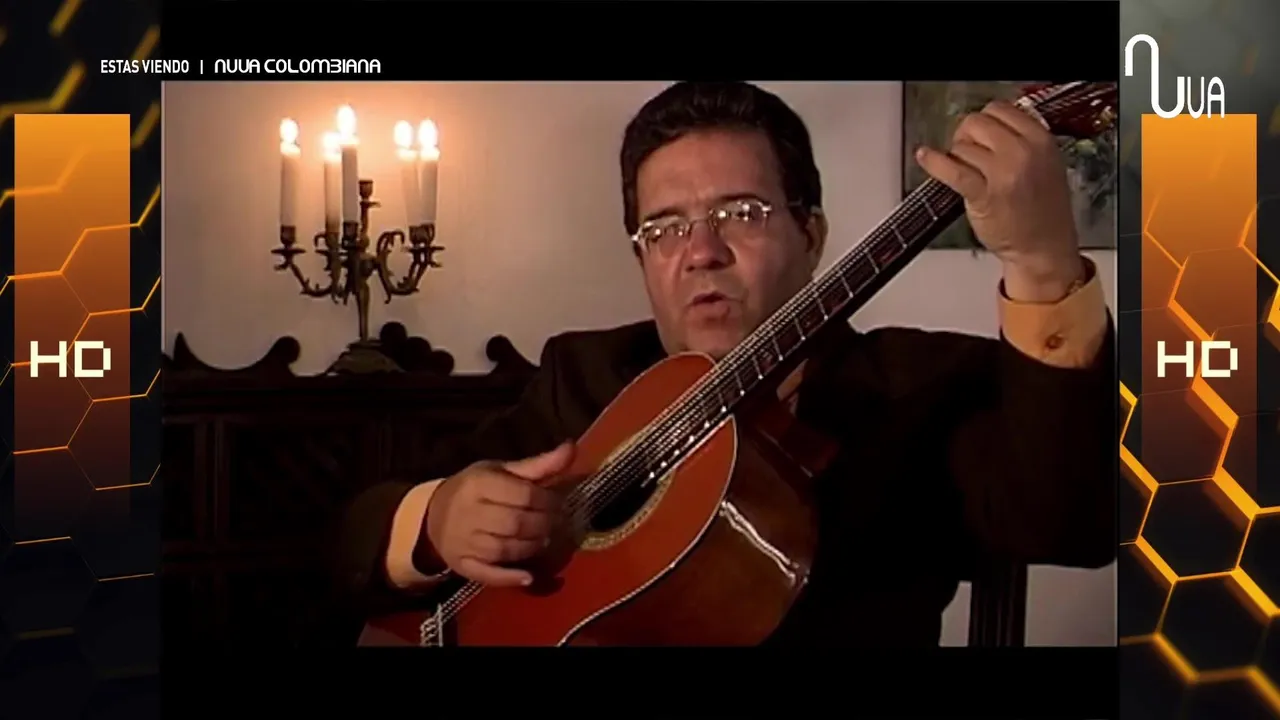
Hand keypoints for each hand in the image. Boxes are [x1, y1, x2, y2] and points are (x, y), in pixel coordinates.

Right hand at [424, 442, 574, 586]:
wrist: (432, 516)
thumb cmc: (474, 490)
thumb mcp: (501, 472)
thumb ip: (538, 465)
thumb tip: (571, 449)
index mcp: (479, 484)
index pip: (524, 494)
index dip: (548, 500)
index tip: (557, 503)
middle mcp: (469, 513)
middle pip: (516, 523)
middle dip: (543, 524)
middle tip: (554, 523)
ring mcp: (464, 542)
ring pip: (505, 549)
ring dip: (532, 546)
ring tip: (543, 539)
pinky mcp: (462, 566)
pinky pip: (487, 574)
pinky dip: (509, 577)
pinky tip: (528, 577)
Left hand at [915, 99, 1084, 300]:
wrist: (1043, 246)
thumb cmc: (1042, 209)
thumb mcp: (1045, 163)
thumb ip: (1020, 139)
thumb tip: (986, 124)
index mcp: (1041, 140)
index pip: (999, 110)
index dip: (983, 121)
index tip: (977, 133)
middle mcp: (1024, 152)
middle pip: (977, 123)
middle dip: (965, 135)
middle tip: (966, 151)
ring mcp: (1004, 173)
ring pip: (963, 146)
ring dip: (957, 157)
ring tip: (966, 173)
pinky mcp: (983, 195)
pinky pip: (951, 170)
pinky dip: (933, 162)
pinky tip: (925, 157)